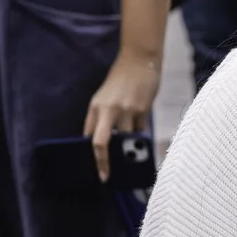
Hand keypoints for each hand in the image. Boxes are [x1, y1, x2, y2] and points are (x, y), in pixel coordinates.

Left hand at [84, 49, 160, 180]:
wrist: (140, 61)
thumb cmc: (120, 81)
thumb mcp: (102, 98)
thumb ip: (97, 119)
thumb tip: (94, 142)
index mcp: (97, 107)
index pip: (93, 138)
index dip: (96, 157)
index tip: (101, 174)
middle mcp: (110, 110)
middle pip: (103, 142)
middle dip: (105, 161)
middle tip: (108, 175)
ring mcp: (128, 110)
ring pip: (127, 139)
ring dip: (129, 147)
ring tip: (133, 151)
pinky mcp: (143, 110)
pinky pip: (141, 131)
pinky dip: (140, 136)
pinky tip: (141, 134)